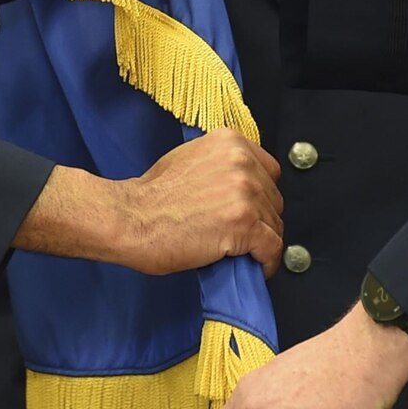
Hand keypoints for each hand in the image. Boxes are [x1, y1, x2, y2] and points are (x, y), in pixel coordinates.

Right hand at [119, 129, 282, 275]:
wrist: (132, 218)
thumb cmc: (150, 195)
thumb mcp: (188, 159)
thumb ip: (219, 165)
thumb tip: (236, 184)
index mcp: (229, 142)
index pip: (269, 171)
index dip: (261, 193)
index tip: (254, 208)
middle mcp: (242, 163)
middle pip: (274, 199)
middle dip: (261, 219)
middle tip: (243, 234)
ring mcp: (245, 194)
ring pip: (275, 224)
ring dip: (262, 242)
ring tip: (246, 252)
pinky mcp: (244, 224)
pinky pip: (272, 248)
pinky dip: (267, 261)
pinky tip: (256, 266)